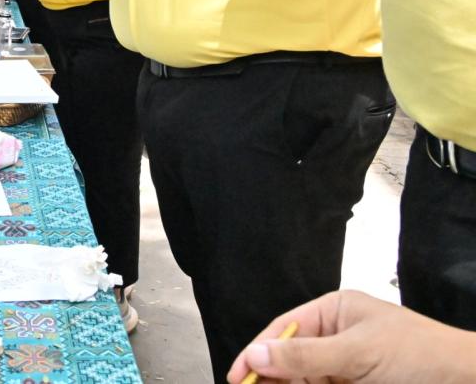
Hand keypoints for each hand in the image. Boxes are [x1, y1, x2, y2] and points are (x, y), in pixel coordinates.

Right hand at [227, 290, 475, 383]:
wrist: (468, 383)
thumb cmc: (421, 357)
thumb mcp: (357, 353)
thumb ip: (304, 357)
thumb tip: (253, 356)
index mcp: (335, 312)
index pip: (285, 329)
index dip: (258, 352)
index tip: (237, 376)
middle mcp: (338, 338)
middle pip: (290, 358)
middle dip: (271, 376)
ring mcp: (348, 367)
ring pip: (305, 379)